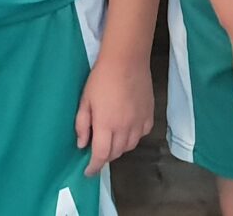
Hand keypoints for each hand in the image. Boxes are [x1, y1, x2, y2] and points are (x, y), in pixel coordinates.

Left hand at [75, 57, 154, 176]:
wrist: (127, 60)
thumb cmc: (101, 79)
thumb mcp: (85, 101)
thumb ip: (82, 125)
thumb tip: (82, 144)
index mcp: (106, 125)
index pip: (101, 155)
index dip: (94, 167)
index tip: (89, 172)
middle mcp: (125, 128)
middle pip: (116, 153)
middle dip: (105, 157)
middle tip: (98, 150)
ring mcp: (139, 122)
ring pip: (130, 146)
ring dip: (119, 148)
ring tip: (112, 140)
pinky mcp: (149, 115)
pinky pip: (142, 134)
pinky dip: (133, 137)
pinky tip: (127, 130)